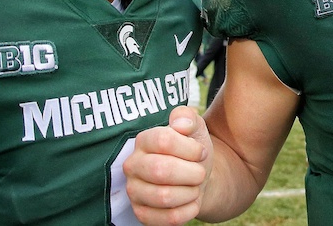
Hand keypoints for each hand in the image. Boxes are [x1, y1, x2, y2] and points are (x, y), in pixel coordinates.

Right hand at [124, 106, 212, 225]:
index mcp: (143, 140)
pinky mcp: (141, 214)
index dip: (190, 148)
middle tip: (200, 172)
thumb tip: (180, 124)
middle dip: (191, 173)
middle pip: (161, 170)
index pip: (164, 141)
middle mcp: (133, 165)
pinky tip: (191, 201)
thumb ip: (187, 117)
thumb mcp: (195, 128)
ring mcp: (134, 191)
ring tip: (194, 187)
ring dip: (190, 192)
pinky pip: (168, 218)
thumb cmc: (192, 151)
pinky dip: (188, 210)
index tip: (200, 152)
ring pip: (164, 197)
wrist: (196, 179)